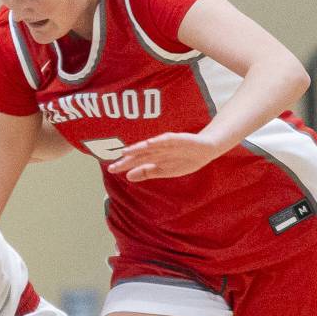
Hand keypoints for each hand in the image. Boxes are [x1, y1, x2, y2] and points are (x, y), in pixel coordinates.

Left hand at [107, 131, 224, 181]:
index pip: (136, 161)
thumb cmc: (184, 159)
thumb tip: (128, 177)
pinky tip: (149, 144)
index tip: (111, 169)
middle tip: (112, 165)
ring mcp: (168, 144)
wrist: (205, 149)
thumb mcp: (164, 170)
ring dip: (138, 149)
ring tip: (126, 152)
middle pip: (140, 154)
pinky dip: (158, 141)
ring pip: (150, 147)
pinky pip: (167, 140)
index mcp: (154, 157)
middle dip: (127, 159)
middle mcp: (158, 149)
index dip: (124, 165)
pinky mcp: (179, 139)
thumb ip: (147, 172)